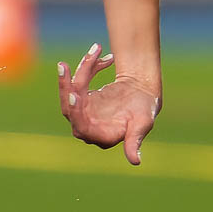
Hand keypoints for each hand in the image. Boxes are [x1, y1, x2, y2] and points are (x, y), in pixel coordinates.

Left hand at [57, 43, 161, 165]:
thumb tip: (136, 161)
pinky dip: (89, 66)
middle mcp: (86, 125)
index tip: (74, 94)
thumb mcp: (142, 125)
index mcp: (99, 135)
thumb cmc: (145, 111)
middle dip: (68, 85)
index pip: (80, 126)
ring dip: (81, 69)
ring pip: (71, 90)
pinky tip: (103, 55)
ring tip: (94, 50)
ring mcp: (81, 110)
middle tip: (67, 66)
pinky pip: (78, 79)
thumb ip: (134, 141)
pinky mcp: (80, 96)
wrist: (144, 94)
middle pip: (70, 105)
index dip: (76, 111)